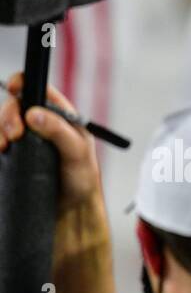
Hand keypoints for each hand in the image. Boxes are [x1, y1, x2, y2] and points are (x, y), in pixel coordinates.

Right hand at [0, 73, 102, 213]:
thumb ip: (60, 132)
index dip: (22, 82)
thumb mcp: (78, 154)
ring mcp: (22, 138)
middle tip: (15, 135)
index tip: (15, 89)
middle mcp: (38, 122)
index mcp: (58, 114)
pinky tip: (1, 152)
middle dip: (8, 115)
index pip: (36, 88)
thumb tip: (34, 113)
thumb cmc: (81, 180)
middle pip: (13, 104)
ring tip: (5, 147)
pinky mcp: (11, 153)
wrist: (69, 209)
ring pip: (1, 122)